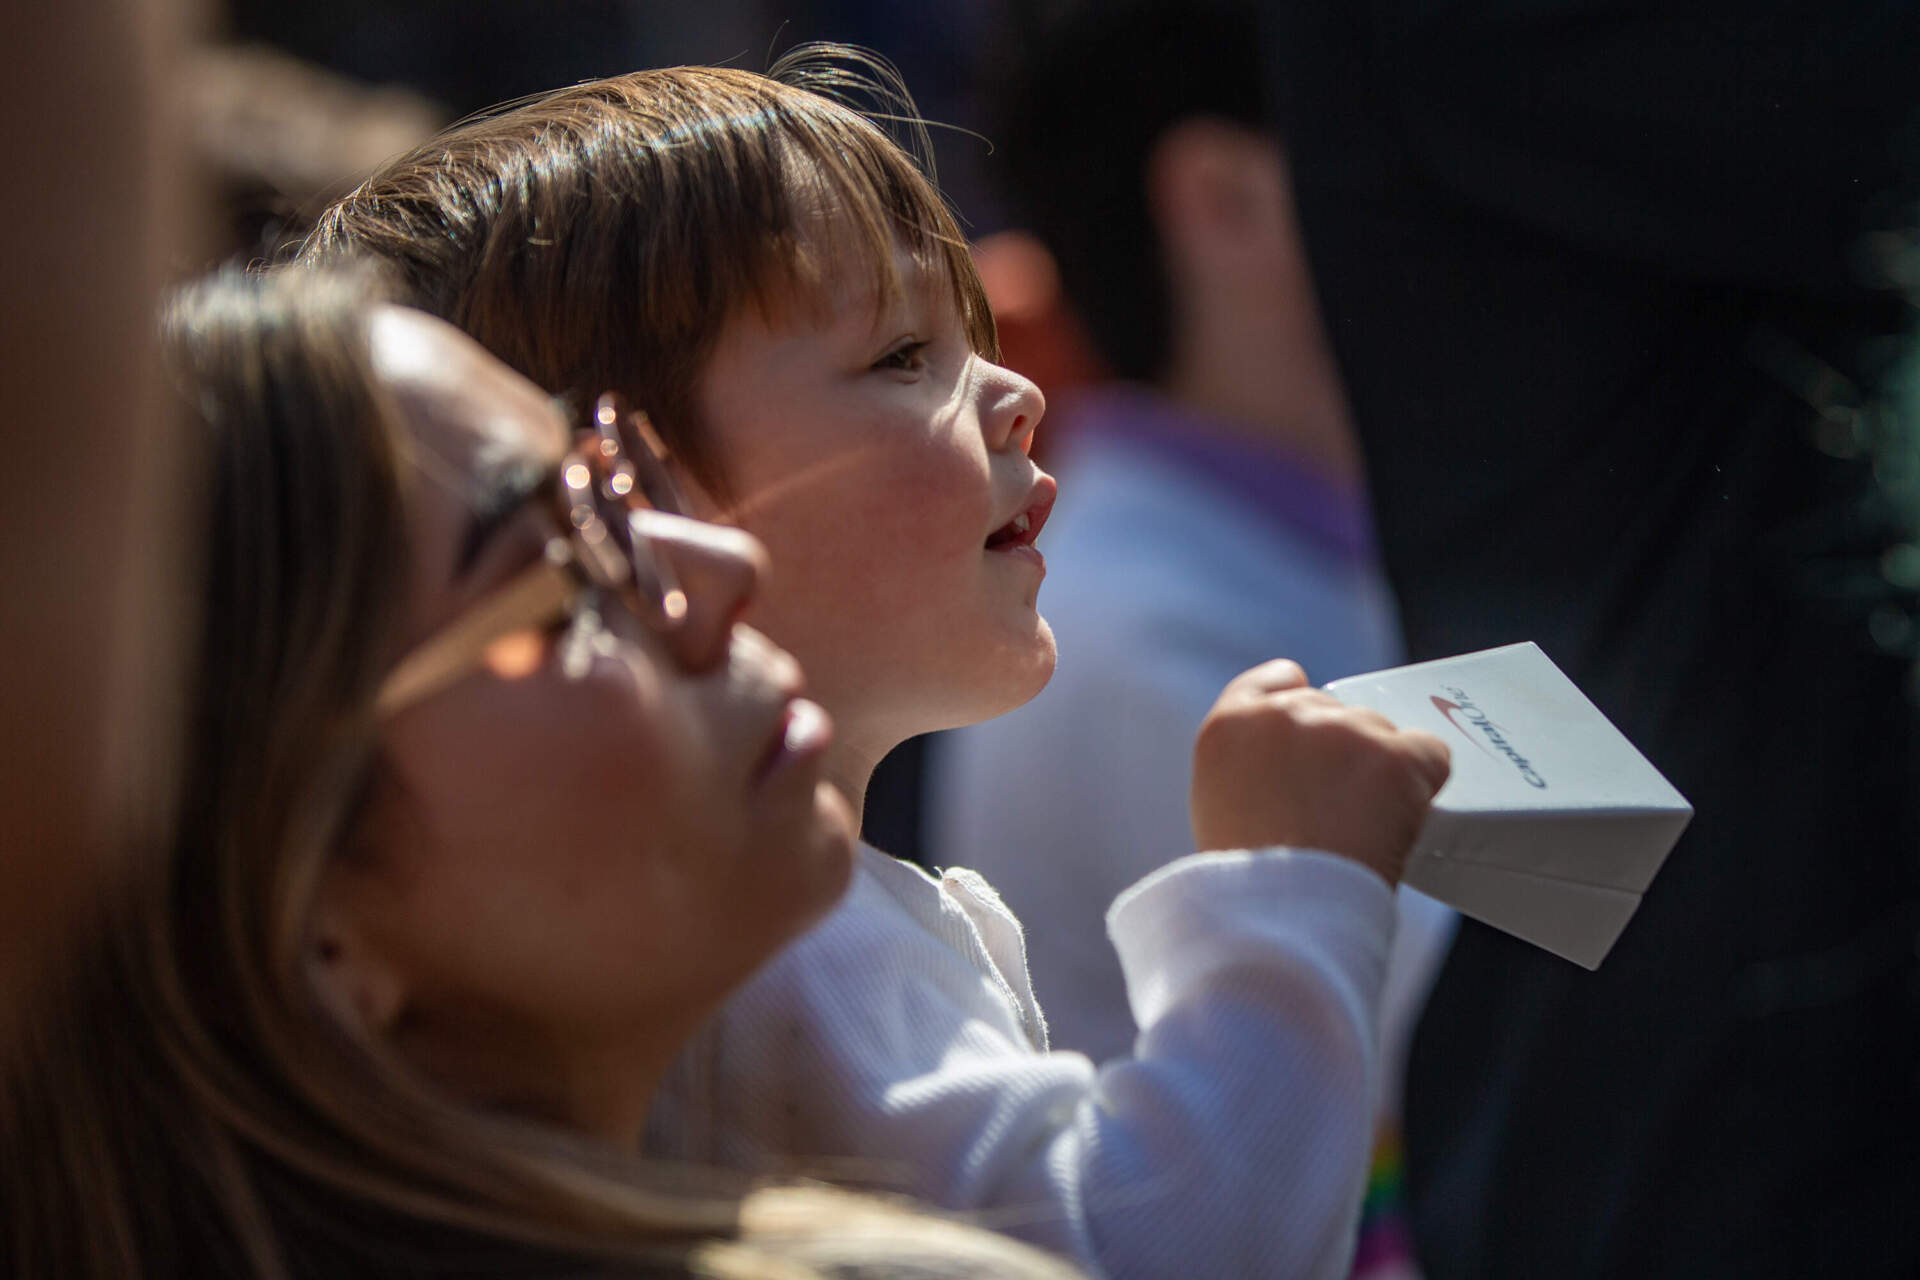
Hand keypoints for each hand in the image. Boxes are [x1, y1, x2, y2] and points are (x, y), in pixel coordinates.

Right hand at [1190, 659, 1450, 884]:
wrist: (1284, 917)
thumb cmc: (1251, 883)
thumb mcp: (1218, 807)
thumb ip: (1250, 764)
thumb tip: (1293, 762)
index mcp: (1229, 727)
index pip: (1278, 681)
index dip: (1302, 700)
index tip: (1316, 730)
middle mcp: (1284, 716)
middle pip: (1337, 711)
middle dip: (1344, 752)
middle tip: (1337, 812)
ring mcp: (1343, 731)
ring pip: (1383, 734)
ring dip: (1382, 773)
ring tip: (1360, 829)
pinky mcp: (1394, 756)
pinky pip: (1430, 755)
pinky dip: (1424, 786)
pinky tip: (1398, 820)